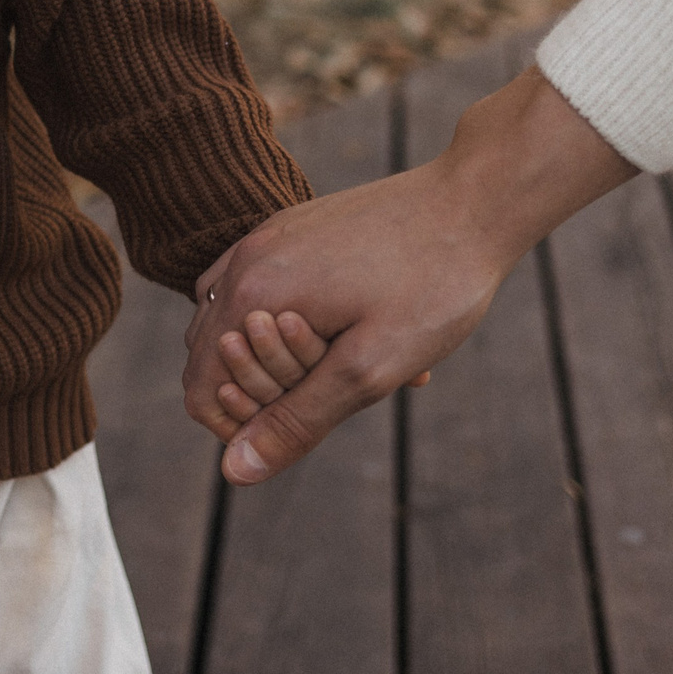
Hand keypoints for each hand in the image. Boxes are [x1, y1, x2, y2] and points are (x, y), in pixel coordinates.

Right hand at [185, 65, 633, 485]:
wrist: (473, 201)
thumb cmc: (430, 286)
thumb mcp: (368, 369)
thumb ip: (295, 421)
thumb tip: (233, 472)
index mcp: (253, 293)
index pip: (200, 388)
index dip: (242, 427)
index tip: (305, 422)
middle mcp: (244, 258)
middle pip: (209, 355)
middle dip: (260, 387)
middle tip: (339, 377)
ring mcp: (266, 237)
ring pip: (231, 320)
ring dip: (270, 354)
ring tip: (340, 355)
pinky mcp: (290, 228)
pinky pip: (258, 286)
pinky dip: (280, 318)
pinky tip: (337, 324)